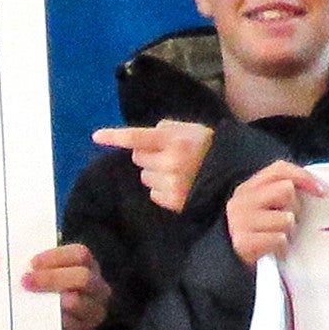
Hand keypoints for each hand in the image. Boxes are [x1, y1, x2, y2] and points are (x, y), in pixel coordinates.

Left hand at [24, 242, 109, 329]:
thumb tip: (20, 258)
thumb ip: (39, 268)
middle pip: (83, 277)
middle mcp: (97, 289)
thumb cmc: (47, 297)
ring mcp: (93, 313)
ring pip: (76, 302)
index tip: (32, 263)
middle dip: (52, 278)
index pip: (80, 254)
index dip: (56, 256)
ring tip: (30, 300)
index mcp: (88, 267)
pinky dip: (51, 321)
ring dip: (51, 299)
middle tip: (26, 281)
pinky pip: (70, 327)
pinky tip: (37, 319)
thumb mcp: (47, 277)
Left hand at [91, 118, 213, 213]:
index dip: (115, 137)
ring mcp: (170, 184)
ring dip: (154, 173)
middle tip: (167, 156)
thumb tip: (145, 137)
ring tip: (177, 172)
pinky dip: (162, 189)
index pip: (136, 137)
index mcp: (173, 140)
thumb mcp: (192, 130)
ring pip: (145, 176)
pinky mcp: (172, 201)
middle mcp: (169, 162)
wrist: (232, 178)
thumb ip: (167, 128)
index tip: (96, 137)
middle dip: (147, 155)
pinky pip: (153, 193)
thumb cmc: (210, 149)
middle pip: (138, 158)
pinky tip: (179, 186)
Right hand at [223, 159, 327, 265]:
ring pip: (286, 217)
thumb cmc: (256, 236)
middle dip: (294, 208)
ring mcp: (241, 221)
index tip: (321, 191)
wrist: (227, 265)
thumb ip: (280, 193)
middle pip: (286, 190)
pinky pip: (280, 239)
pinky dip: (281, 247)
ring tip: (278, 236)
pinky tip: (273, 250)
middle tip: (287, 222)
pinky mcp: (244, 242)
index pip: (279, 169)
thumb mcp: (263, 209)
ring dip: (288, 231)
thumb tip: (316, 188)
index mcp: (247, 188)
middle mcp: (242, 201)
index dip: (303, 176)